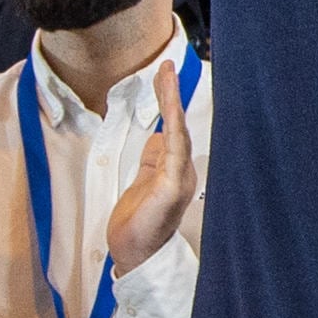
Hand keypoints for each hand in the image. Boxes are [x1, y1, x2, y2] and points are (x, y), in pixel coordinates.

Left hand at [105, 66, 199, 276]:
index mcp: (176, 169)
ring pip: (178, 131)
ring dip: (172, 101)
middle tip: (167, 64)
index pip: (174, 127)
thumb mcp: (143, 181)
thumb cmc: (138, 222)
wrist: (134, 253)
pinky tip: (170, 106)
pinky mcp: (172, 187)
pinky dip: (172, 125)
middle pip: (179, 124)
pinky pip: (173, 149)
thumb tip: (155, 135)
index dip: (170, 101)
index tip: (164, 74)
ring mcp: (180, 178)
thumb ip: (151, 159)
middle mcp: (183, 171)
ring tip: (167, 74)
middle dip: (172, 93)